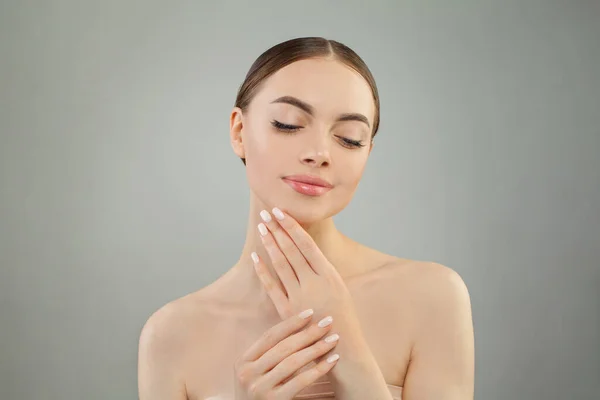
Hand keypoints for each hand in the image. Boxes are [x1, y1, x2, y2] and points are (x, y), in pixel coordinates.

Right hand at [234, 309, 340, 399]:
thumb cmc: (262, 397)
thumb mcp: (257, 374)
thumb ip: (269, 356)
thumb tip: (299, 329)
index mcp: (242, 363)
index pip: (270, 336)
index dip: (291, 323)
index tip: (310, 312)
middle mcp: (247, 375)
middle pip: (283, 347)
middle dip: (308, 333)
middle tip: (328, 322)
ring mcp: (259, 389)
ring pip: (292, 362)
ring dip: (316, 348)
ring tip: (333, 340)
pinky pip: (300, 380)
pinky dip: (318, 368)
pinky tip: (332, 360)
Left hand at [252, 207, 354, 321]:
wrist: (343, 350)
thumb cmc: (343, 318)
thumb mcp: (340, 288)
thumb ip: (322, 271)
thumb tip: (305, 251)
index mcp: (330, 275)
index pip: (307, 244)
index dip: (292, 226)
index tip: (281, 212)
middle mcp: (314, 284)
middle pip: (291, 250)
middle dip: (278, 229)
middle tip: (266, 213)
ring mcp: (299, 298)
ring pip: (281, 265)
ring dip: (270, 244)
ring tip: (261, 228)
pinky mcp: (287, 312)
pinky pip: (272, 287)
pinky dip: (262, 271)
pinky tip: (255, 257)